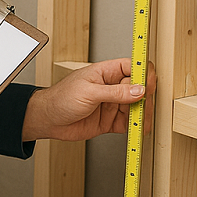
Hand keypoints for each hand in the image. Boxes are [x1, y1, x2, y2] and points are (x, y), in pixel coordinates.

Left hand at [21, 58, 154, 142]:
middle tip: (145, 107)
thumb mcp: (89, 92)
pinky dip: (136, 127)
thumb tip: (138, 90)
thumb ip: (115, 92)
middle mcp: (111, 87)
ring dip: (143, 114)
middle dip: (145, 97)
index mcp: (105, 72)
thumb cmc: (60, 98)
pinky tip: (139, 130)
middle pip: (138, 88)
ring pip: (136, 107)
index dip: (143, 73)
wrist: (48, 120)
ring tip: (143, 121)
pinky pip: (129, 123)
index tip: (149, 84)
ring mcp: (112, 104)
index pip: (132, 67)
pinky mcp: (110, 121)